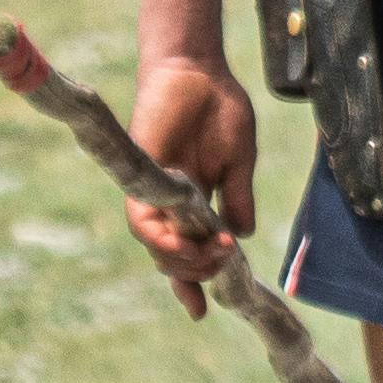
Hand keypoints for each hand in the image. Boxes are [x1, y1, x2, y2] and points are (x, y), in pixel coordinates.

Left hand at [127, 54, 258, 315]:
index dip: (193, 282)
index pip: (189, 250)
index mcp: (193, 201)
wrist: (197, 71)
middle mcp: (170, 202)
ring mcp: (155, 191)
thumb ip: (237, 198)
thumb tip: (241, 236)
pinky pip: (142, 221)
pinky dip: (160, 240)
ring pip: (154, 246)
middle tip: (221, 274)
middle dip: (194, 276)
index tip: (202, 312)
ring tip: (208, 263)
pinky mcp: (142, 177)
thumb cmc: (219, 108)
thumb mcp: (238, 162)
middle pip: (170, 257)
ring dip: (179, 263)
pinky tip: (180, 246)